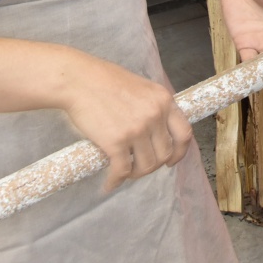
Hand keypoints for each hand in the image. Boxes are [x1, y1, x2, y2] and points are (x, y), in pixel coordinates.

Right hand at [58, 54, 192, 191]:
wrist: (78, 79)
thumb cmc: (104, 80)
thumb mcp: (141, 87)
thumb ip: (152, 106)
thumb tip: (154, 130)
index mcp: (163, 100)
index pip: (184, 133)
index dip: (179, 152)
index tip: (171, 161)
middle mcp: (155, 115)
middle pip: (165, 153)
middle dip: (153, 164)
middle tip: (139, 166)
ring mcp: (137, 129)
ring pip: (147, 165)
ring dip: (136, 173)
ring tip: (125, 172)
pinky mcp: (116, 141)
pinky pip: (122, 170)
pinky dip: (116, 180)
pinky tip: (110, 183)